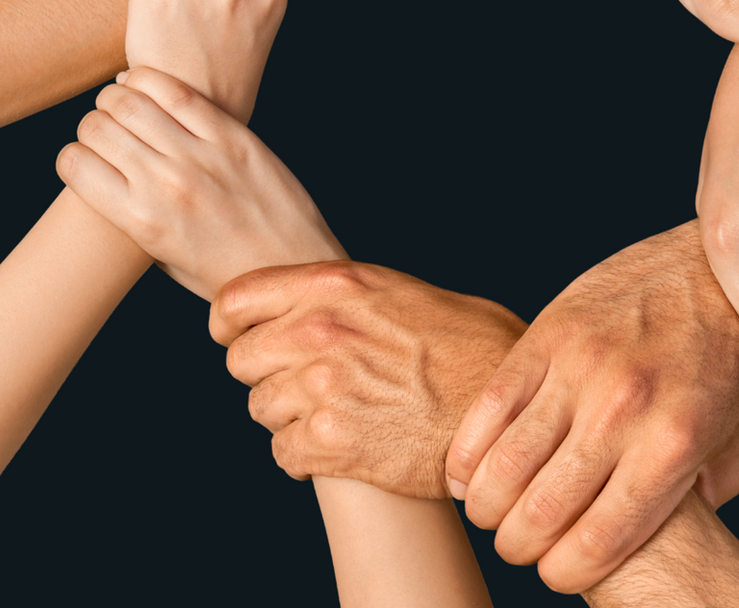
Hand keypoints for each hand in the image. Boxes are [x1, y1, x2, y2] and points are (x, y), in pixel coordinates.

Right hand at [57, 67, 339, 299]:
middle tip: (109, 126)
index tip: (92, 157)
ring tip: (126, 102)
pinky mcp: (234, 136)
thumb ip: (133, 218)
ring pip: (131, 101)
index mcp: (141, 222)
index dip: (76, 156)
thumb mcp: (165, 260)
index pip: (74, 164)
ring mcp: (202, 156)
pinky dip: (151, 79)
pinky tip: (147, 83)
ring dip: (118, 96)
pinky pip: (179, 92)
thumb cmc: (229, 274)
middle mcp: (165, 185)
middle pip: (97, 126)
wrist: (295, 270)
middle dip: (94, 122)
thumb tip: (111, 179)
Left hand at [208, 261, 526, 497]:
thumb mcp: (400, 292)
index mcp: (335, 284)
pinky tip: (338, 444)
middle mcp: (321, 331)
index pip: (234, 301)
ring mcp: (323, 388)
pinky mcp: (333, 443)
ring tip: (332, 412)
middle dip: (265, 372)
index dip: (229, 325)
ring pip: (261, 408)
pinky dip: (303, 454)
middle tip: (302, 381)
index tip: (240, 338)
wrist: (508, 403)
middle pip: (240, 360)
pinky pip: (283, 452)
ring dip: (288, 414)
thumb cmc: (465, 344)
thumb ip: (341, 296)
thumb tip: (297, 307)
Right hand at [445, 225, 738, 593]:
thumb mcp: (737, 439)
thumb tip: (658, 535)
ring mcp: (580, 365)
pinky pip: (491, 400)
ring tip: (488, 510)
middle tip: (517, 544)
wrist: (718, 271)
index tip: (556, 573)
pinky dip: (469, 447)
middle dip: (519, 545)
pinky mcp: (550, 331)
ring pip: (505, 460)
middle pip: (542, 509)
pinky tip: (465, 469)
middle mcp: (621, 409)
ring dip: (487, 503)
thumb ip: (698, 495)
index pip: (597, 540)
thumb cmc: (730, 360)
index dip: (565, 572)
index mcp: (672, 446)